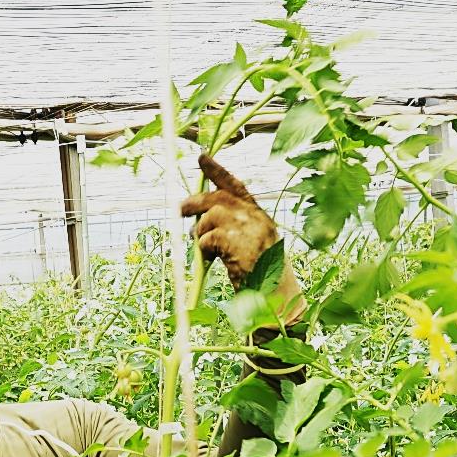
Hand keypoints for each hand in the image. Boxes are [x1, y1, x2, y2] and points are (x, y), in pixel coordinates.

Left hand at [180, 154, 279, 288]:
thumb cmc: (261, 278)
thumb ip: (233, 228)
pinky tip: (212, 259)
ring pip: (211, 216)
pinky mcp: (238, 242)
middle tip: (180, 209)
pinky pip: (208, 237)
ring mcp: (248, 228)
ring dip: (200, 232)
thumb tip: (203, 220)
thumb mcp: (250, 246)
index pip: (237, 186)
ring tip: (205, 249)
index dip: (217, 170)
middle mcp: (256, 218)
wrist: (275, 299)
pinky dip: (204, 247)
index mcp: (260, 217)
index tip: (202, 157)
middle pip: (219, 197)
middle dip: (196, 201)